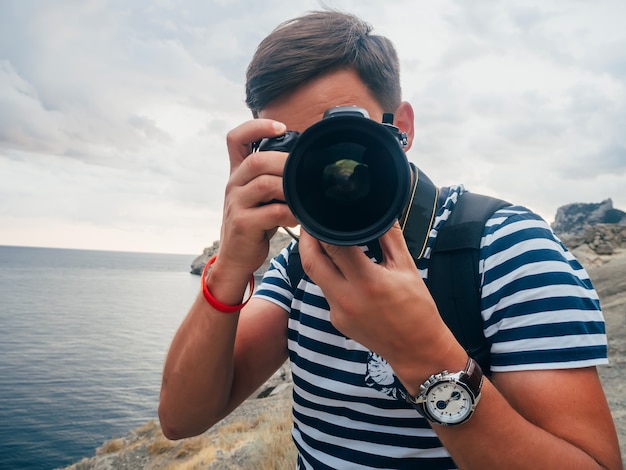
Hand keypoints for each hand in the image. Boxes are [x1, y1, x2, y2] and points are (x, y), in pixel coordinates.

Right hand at [216, 119, 298, 277]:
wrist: (236, 257)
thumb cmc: (255, 224)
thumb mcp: (261, 196)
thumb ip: (274, 179)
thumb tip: (306, 164)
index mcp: (238, 174)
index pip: (235, 139)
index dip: (256, 127)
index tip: (281, 127)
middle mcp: (233, 184)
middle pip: (256, 160)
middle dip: (285, 162)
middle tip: (306, 172)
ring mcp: (236, 204)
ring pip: (264, 184)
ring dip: (290, 188)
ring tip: (304, 196)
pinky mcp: (242, 223)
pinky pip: (270, 212)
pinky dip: (289, 213)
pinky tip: (298, 218)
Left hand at [298, 222, 466, 389]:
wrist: (417, 350)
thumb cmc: (417, 308)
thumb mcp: (407, 268)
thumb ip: (390, 237)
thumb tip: (383, 211)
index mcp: (367, 281)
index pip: (333, 246)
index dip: (323, 228)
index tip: (321, 215)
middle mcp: (347, 298)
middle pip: (310, 262)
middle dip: (306, 240)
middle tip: (310, 224)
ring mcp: (338, 312)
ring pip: (316, 277)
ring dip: (317, 258)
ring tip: (324, 241)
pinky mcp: (336, 321)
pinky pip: (326, 292)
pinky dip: (330, 277)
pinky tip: (341, 270)